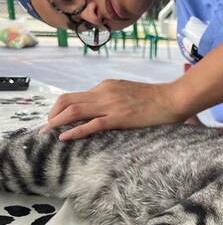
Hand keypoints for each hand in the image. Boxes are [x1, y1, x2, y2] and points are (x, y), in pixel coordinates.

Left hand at [40, 80, 185, 140]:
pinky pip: (91, 124)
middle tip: (46, 128)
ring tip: (47, 133)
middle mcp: (104, 92)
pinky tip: (64, 138)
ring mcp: (111, 105)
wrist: (174, 99)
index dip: (61, 108)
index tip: (55, 119)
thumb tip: (108, 111)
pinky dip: (74, 131)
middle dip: (52, 115)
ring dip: (57, 122)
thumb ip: (116, 99)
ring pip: (74, 110)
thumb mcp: (130, 93)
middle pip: (67, 100)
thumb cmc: (158, 100)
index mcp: (107, 86)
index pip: (76, 95)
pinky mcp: (119, 118)